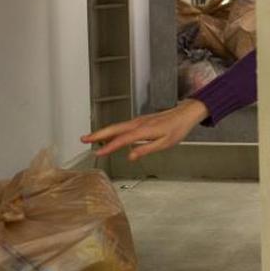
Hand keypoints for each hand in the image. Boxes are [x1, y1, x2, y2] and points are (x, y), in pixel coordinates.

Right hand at [80, 99, 208, 160]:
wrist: (185, 114)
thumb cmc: (177, 129)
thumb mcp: (164, 143)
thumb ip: (146, 150)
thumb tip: (130, 157)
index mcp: (144, 130)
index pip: (122, 140)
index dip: (108, 147)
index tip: (97, 152)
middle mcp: (138, 123)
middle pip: (114, 129)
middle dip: (98, 134)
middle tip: (83, 139)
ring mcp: (138, 121)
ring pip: (117, 127)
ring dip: (103, 132)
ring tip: (90, 138)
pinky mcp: (140, 121)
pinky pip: (123, 126)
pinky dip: (112, 131)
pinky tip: (109, 137)